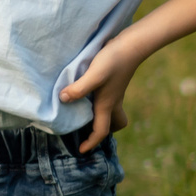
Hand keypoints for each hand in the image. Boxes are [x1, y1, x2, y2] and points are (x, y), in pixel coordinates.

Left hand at [57, 38, 142, 152]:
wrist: (132, 44)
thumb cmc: (114, 60)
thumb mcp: (95, 75)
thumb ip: (79, 88)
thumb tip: (63, 100)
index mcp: (107, 105)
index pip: (101, 131)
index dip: (91, 142)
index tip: (81, 150)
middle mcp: (112, 101)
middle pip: (113, 124)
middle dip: (102, 131)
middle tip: (88, 132)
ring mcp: (115, 92)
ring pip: (111, 112)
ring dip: (101, 116)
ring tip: (84, 114)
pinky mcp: (114, 82)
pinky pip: (108, 99)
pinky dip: (99, 102)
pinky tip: (85, 92)